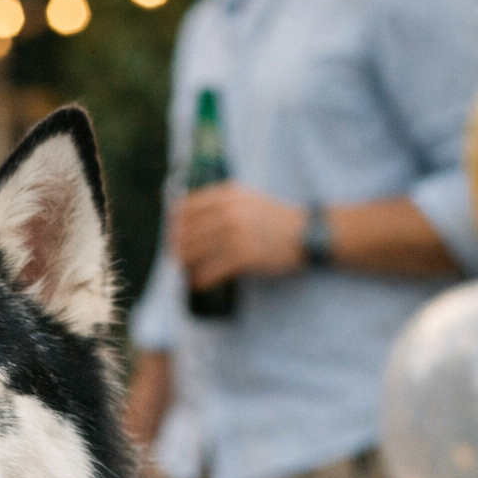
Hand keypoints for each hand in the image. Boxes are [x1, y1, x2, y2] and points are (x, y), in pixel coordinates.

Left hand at [172, 183, 304, 289]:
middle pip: (186, 232)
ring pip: (194, 252)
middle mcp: (228, 212)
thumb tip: (185, 216)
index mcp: (227, 194)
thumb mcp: (247, 198)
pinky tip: (197, 283)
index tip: (171, 234)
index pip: (185, 208)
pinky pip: (211, 270)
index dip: (174, 223)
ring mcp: (235, 234)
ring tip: (183, 269)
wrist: (306, 232)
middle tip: (175, 256)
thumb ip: (220, 201)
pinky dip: (201, 279)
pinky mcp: (243, 256)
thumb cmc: (273, 217)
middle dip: (176, 246)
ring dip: (185, 264)